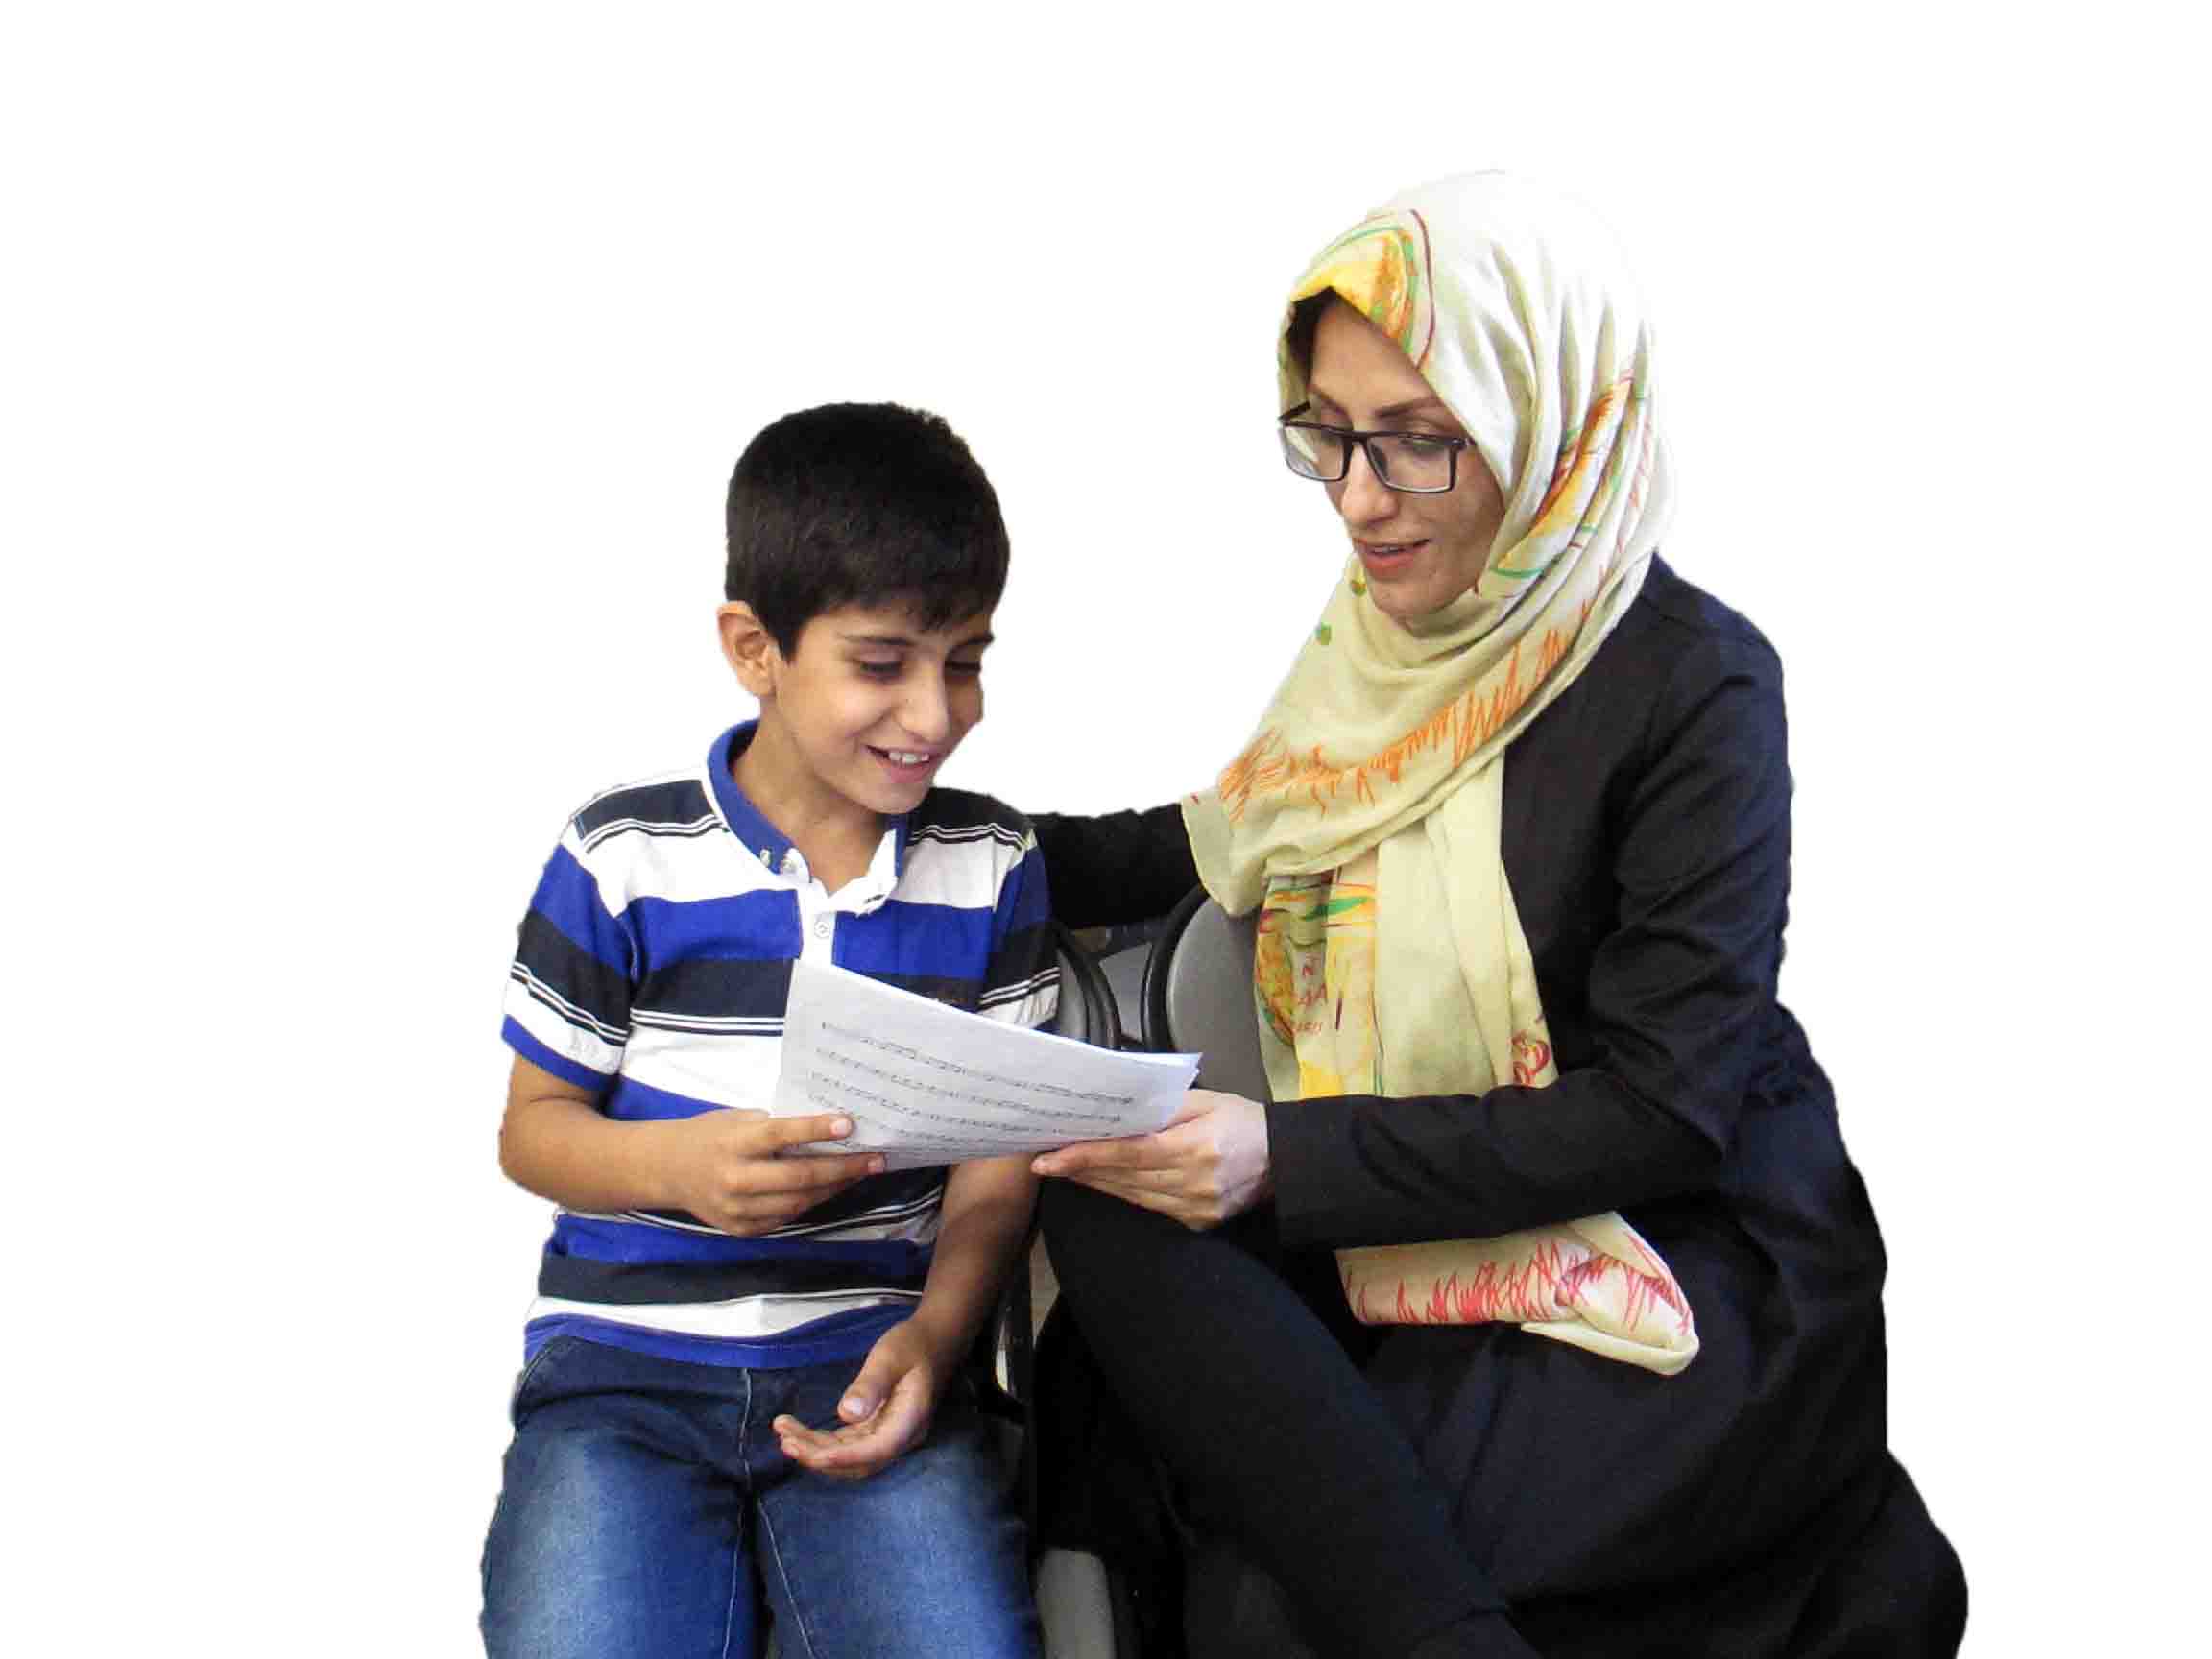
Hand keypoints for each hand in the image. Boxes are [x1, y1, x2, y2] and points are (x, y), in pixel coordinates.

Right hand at [659, 1110, 883, 1236]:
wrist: (668, 1170)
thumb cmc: (709, 1135)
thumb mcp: (737, 1120)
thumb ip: (773, 1127)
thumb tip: (825, 1129)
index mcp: (733, 1143)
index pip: (780, 1135)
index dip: (815, 1129)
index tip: (848, 1123)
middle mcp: (735, 1179)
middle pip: (798, 1177)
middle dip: (842, 1168)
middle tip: (875, 1159)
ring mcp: (737, 1209)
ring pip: (798, 1202)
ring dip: (834, 1188)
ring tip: (860, 1173)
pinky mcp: (741, 1229)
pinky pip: (785, 1218)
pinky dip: (812, 1203)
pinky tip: (831, 1188)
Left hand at [773, 1321, 946, 1480]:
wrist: (933, 1340)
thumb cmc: (912, 1345)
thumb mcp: (890, 1357)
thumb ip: (871, 1385)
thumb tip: (846, 1414)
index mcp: (910, 1420)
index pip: (876, 1450)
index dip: (843, 1457)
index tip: (811, 1454)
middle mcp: (901, 1436)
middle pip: (859, 1462)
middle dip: (820, 1456)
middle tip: (786, 1440)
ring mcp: (889, 1435)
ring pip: (850, 1456)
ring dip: (817, 1450)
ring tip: (784, 1434)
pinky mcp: (877, 1430)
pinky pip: (848, 1444)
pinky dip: (823, 1441)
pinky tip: (799, 1432)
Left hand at [1030, 1089, 1270, 1229]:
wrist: (1287, 1160)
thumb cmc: (1243, 1121)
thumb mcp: (1206, 1100)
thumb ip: (1161, 1106)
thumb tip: (1116, 1110)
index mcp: (1196, 1147)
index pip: (1128, 1153)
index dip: (1086, 1157)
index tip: (1049, 1159)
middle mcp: (1194, 1183)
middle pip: (1124, 1179)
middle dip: (1081, 1169)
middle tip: (1046, 1161)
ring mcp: (1196, 1209)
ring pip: (1132, 1197)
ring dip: (1097, 1184)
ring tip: (1066, 1170)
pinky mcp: (1198, 1225)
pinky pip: (1150, 1209)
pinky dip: (1124, 1195)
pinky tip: (1104, 1183)